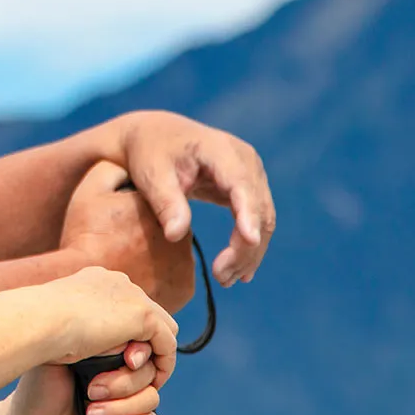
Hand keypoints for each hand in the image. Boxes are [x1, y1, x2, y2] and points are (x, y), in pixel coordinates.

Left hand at [0, 341, 161, 414]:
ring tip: (91, 413)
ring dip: (122, 407)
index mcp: (105, 348)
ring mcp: (124, 401)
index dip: (141, 352)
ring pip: (151, 398)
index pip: (142, 343)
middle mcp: (118, 372)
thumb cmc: (38, 391)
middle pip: (149, 371)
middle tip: (91, 390)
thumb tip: (128, 342)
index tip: (127, 359)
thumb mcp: (60, 357)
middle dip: (123, 384)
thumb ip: (95, 344)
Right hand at [35, 266, 177, 384]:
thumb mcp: (58, 327)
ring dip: (153, 358)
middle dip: (144, 346)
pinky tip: (152, 384)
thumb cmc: (37, 331)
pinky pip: (167, 343)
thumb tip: (85, 346)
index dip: (126, 335)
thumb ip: (78, 329)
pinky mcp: (144, 315)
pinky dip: (162, 364)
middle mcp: (117, 283)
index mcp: (95, 281)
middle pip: (148, 316)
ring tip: (140, 382)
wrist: (37, 325)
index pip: (125, 306)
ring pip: (161, 331)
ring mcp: (132, 296)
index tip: (113, 361)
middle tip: (130, 373)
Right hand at [60, 162, 194, 311]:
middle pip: (163, 228)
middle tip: (118, 249)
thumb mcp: (89, 193)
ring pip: (172, 255)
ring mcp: (185, 261)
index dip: (130, 215)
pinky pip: (175, 280)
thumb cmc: (85, 240)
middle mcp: (180, 228)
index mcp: (159, 203)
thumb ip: (112, 169)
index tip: (114, 227)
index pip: (151, 202)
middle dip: (146, 236)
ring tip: (127, 268)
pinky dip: (161, 282)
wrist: (90, 293)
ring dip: (155, 259)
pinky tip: (139, 283)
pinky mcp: (186, 288)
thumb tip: (128, 165)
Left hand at [107, 110, 275, 285]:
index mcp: (221, 150)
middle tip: (221, 277)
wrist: (156, 136)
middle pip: (258, 208)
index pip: (241, 184)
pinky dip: (249, 246)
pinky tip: (239, 272)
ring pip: (263, 219)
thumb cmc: (150, 152)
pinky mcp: (247, 188)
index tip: (249, 240)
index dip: (248, 213)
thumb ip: (166, 202)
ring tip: (225, 279)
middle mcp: (245, 160)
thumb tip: (175, 235)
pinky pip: (256, 220)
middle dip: (245, 246)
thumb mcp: (152, 174)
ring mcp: (250, 174)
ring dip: (249, 252)